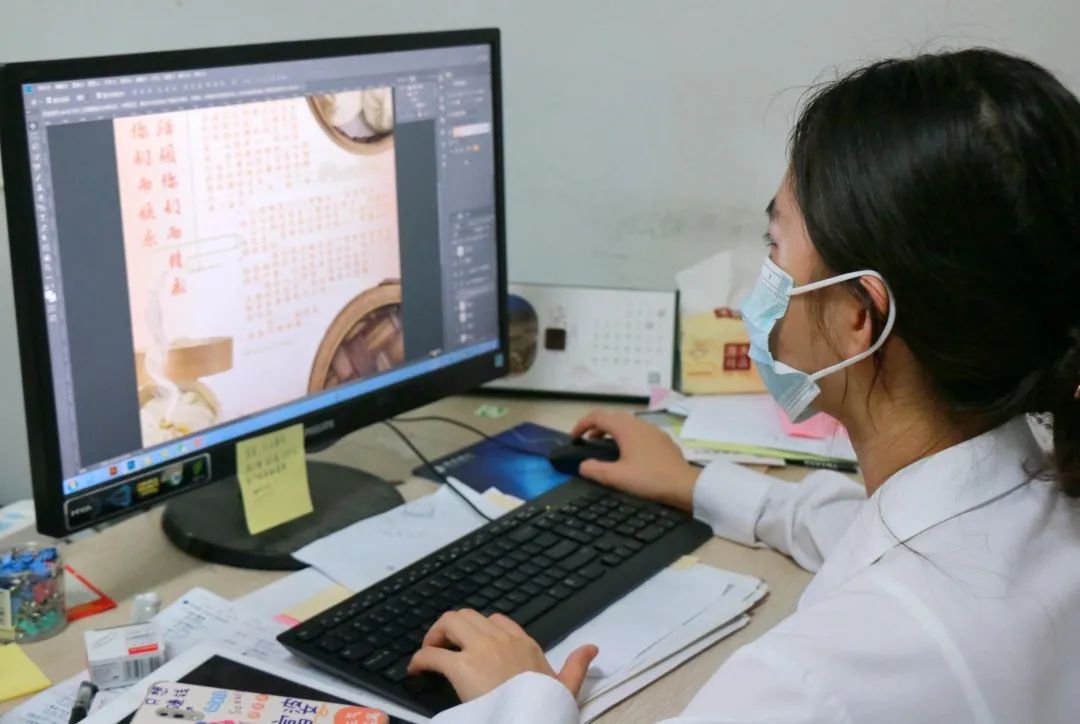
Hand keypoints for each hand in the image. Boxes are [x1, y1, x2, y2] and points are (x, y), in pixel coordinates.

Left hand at [408, 609, 598, 702]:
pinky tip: (416, 670)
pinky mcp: (461, 667)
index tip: (472, 643)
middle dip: (451, 627)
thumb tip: (593, 648)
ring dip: (435, 635)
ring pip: (450, 623)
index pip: (498, 620)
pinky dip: (420, 658)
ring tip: (429, 652)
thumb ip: (576, 666)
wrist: (533, 720)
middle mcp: (502, 640)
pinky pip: (433, 654)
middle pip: (468, 616)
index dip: (480, 629)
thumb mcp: (567, 687)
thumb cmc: (546, 707)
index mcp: (525, 644)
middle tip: (443, 645)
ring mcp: (481, 650)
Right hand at [570, 409, 700, 510]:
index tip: (574, 437)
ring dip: (613, 431)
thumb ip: (595, 469)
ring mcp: (653, 430)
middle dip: (597, 426)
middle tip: (588, 441)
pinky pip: (640, 432)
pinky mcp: (663, 440)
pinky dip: (627, 437)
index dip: (582, 424)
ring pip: (628, 424)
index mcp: (626, 428)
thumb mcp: (616, 477)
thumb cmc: (648, 478)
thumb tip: (582, 465)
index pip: (598, 416)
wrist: (684, 485)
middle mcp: (639, 423)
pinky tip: (630, 454)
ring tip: (606, 448)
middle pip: (613, 417)